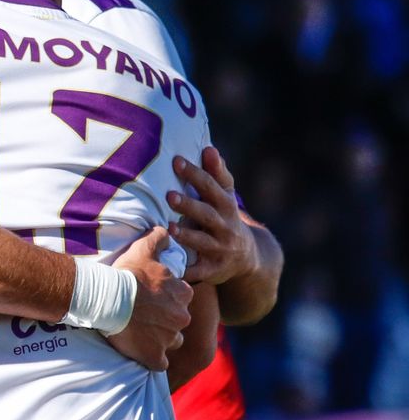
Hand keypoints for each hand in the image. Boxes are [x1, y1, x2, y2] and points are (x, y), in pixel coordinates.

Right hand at [107, 227, 193, 370]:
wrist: (106, 299)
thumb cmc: (126, 274)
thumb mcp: (143, 249)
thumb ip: (158, 238)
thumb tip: (167, 229)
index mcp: (183, 294)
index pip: (182, 298)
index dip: (167, 298)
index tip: (151, 297)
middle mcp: (182, 317)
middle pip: (179, 321)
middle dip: (166, 320)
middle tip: (144, 315)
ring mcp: (169, 339)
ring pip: (171, 341)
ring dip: (160, 339)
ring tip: (140, 332)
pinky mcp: (155, 357)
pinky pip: (159, 363)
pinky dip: (152, 358)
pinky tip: (140, 351)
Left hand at [168, 148, 255, 285]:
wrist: (249, 258)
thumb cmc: (227, 219)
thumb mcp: (226, 197)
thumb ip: (217, 175)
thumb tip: (208, 149)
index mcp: (226, 206)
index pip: (212, 188)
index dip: (196, 174)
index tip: (177, 160)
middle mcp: (225, 227)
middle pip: (207, 214)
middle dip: (189, 205)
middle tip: (169, 195)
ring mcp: (220, 249)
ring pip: (203, 242)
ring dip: (187, 236)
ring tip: (170, 227)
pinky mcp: (214, 270)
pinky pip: (199, 271)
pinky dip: (186, 270)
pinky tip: (170, 266)